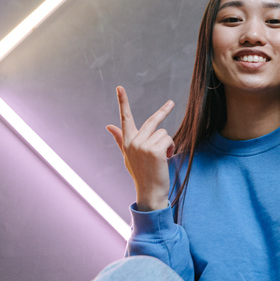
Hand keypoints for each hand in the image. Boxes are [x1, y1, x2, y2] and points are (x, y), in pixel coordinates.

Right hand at [106, 86, 174, 211]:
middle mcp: (133, 142)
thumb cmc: (141, 174)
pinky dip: (171, 148)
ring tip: (162, 158)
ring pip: (164, 133)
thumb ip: (119, 139)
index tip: (119, 87)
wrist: (150, 192)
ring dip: (167, 144)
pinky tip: (166, 159)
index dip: (122, 102)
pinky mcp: (155, 151)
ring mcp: (143, 146)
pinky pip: (168, 140)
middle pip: (152, 121)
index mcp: (127, 141)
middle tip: (171, 102)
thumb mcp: (128, 156)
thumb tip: (108, 126)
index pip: (125, 118)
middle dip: (163, 111)